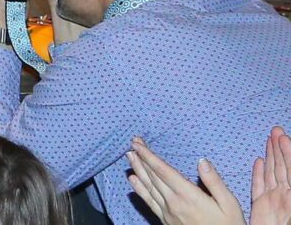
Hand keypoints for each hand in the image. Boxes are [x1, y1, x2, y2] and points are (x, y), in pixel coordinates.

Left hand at [129, 140, 246, 224]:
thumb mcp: (229, 204)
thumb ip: (214, 182)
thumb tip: (202, 161)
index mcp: (189, 195)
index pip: (163, 171)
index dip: (149, 156)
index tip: (137, 143)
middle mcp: (174, 202)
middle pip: (153, 176)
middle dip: (142, 158)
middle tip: (133, 142)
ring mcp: (167, 212)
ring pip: (148, 187)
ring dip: (138, 170)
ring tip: (129, 155)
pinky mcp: (165, 220)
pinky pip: (149, 202)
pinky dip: (139, 189)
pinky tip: (133, 180)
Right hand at [252, 126, 290, 224]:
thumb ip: (290, 187)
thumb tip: (282, 173)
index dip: (288, 153)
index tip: (283, 137)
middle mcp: (285, 196)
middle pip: (282, 168)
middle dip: (280, 149)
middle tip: (276, 130)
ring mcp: (274, 201)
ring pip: (272, 174)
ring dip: (271, 156)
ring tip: (270, 139)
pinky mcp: (262, 207)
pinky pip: (260, 186)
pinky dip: (259, 173)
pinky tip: (258, 161)